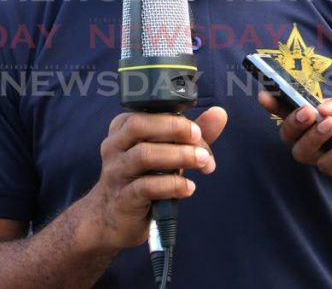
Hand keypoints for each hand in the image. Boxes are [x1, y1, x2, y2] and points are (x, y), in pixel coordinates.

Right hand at [81, 108, 227, 250]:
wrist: (112, 218)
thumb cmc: (142, 178)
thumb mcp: (165, 152)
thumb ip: (191, 134)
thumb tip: (218, 114)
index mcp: (123, 128)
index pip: (148, 113)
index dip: (177, 120)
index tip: (199, 132)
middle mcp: (115, 146)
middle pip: (139, 126)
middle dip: (175, 130)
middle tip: (200, 141)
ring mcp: (116, 172)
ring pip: (144, 155)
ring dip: (179, 156)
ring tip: (203, 163)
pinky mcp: (123, 198)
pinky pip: (146, 187)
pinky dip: (172, 185)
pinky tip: (189, 188)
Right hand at [257, 88, 331, 206]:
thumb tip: (324, 106)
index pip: (298, 106)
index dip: (278, 102)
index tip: (265, 94)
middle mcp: (328, 132)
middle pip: (291, 132)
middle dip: (290, 121)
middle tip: (306, 112)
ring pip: (302, 152)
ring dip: (310, 137)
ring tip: (330, 125)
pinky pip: (328, 166)